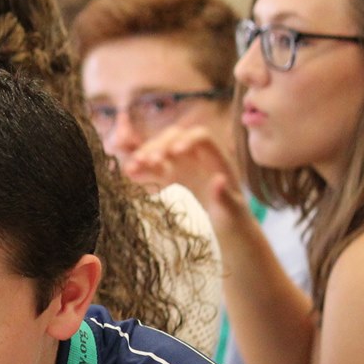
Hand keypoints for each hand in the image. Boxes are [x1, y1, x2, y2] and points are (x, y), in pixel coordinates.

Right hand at [123, 125, 249, 229]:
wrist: (227, 227)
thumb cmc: (233, 219)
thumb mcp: (231, 211)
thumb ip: (224, 195)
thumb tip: (217, 179)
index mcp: (217, 158)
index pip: (201, 136)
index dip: (186, 139)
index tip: (174, 152)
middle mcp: (198, 156)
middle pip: (175, 138)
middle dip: (158, 145)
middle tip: (144, 161)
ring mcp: (184, 164)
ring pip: (160, 150)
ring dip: (145, 155)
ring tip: (131, 168)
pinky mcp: (172, 176)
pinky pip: (154, 167)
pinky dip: (142, 169)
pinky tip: (129, 174)